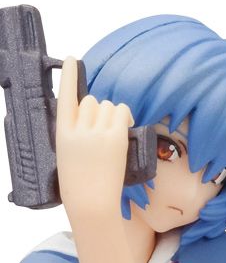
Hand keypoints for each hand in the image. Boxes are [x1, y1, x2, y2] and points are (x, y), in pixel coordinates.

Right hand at [56, 57, 133, 219]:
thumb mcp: (68, 156)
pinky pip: (122, 111)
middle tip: (106, 129)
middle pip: (92, 101)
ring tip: (115, 133)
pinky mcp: (115, 137)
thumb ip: (77, 135)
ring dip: (113, 115)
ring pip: (108, 105)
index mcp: (62, 133)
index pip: (65, 97)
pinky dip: (125, 116)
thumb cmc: (80, 185)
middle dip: (100, 111)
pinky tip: (126, 127)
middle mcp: (78, 128)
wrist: (90, 203)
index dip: (69, 76)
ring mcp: (96, 132)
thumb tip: (96, 121)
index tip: (71, 59)